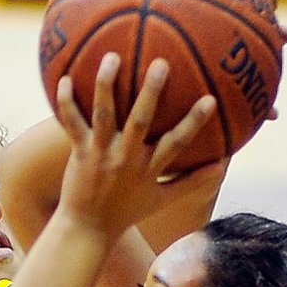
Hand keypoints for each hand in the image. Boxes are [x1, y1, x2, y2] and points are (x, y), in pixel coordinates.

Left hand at [55, 54, 217, 240]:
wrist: (87, 229)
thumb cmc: (126, 212)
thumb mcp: (161, 200)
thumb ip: (191, 182)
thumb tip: (221, 166)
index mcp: (149, 169)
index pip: (176, 143)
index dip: (194, 122)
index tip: (211, 100)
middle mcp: (126, 158)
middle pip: (140, 120)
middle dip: (151, 92)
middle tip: (161, 63)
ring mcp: (101, 154)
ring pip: (104, 114)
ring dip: (107, 85)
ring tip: (111, 57)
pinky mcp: (79, 152)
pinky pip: (72, 123)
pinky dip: (66, 102)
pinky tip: (65, 78)